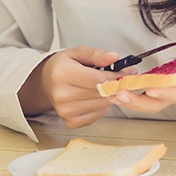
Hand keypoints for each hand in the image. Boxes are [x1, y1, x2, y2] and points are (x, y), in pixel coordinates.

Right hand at [19, 47, 135, 128]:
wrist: (46, 83)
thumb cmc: (63, 66)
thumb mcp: (77, 53)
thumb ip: (96, 54)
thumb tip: (114, 57)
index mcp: (62, 74)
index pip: (98, 79)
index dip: (117, 76)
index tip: (129, 72)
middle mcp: (61, 95)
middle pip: (101, 93)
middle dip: (115, 85)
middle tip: (121, 77)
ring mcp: (65, 111)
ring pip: (102, 105)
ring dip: (108, 96)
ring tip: (101, 86)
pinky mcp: (71, 122)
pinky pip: (97, 115)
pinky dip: (101, 106)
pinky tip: (94, 97)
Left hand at [109, 45, 175, 115]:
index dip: (165, 91)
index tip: (150, 88)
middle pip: (157, 102)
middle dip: (137, 101)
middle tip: (118, 94)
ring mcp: (171, 93)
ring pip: (148, 102)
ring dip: (129, 99)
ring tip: (109, 93)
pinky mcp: (164, 89)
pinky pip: (146, 95)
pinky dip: (131, 93)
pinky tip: (114, 89)